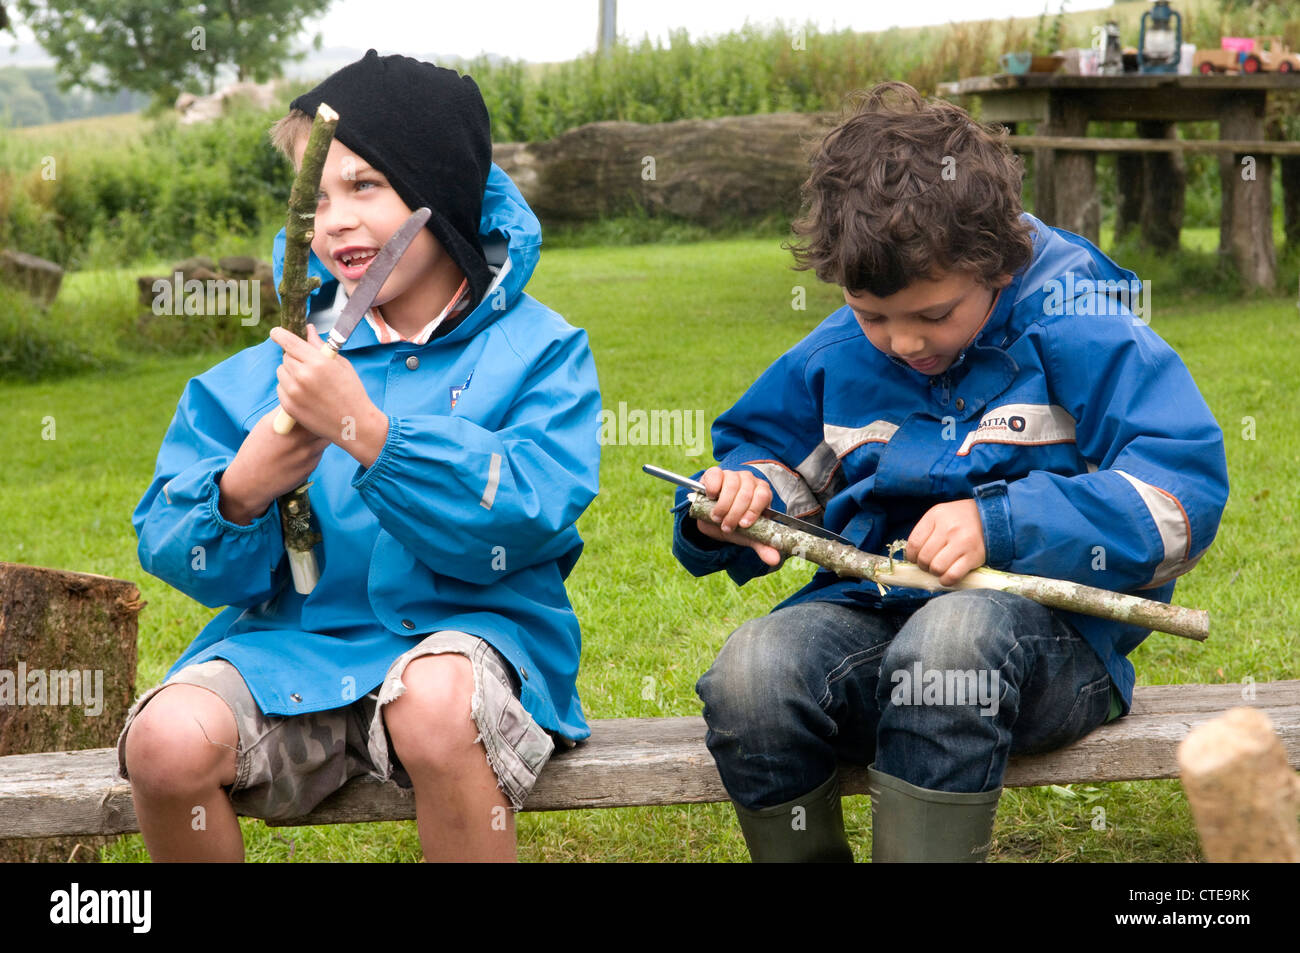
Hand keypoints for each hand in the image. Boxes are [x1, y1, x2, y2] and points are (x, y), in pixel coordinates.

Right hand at [219, 409, 330, 523]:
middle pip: (324, 422)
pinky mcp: (311, 465)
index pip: (312, 407)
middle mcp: (299, 437)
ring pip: (325, 437)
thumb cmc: (256, 449)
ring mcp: (307, 453)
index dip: (317, 404)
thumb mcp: (266, 423)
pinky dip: (315, 448)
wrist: (250, 481)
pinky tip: (301, 451)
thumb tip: (304, 398)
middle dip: (324, 418)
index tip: (316, 402)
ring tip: (308, 434)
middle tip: (320, 416)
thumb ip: (287, 411)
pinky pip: (320, 451)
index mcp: (286, 423)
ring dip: (321, 433)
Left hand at [269, 325, 386, 462]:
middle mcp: (303, 376)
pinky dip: (289, 388)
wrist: (354, 424)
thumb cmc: (352, 393)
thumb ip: (321, 347)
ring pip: (281, 372)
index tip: (276, 332)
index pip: (290, 342)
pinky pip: (281, 388)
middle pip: (286, 357)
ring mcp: (294, 393)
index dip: (280, 334)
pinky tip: (306, 395)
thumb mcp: (342, 365)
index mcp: (318, 362)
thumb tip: (309, 330)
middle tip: (309, 366)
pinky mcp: (289, 406)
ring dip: (290, 372)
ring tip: (309, 382)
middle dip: (295, 357)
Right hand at [692, 466, 781, 566]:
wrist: (714, 518)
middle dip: (734, 513)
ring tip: (717, 517)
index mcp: (762, 493)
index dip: (753, 510)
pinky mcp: (716, 473)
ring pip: (732, 485)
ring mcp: (733, 475)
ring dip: (723, 505)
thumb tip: (774, 560)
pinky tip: (710, 497)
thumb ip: (762, 546)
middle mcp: (750, 481)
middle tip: (726, 526)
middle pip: (746, 493)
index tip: (743, 525)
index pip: (763, 496)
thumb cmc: (735, 523)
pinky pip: (716, 475)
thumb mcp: (748, 536)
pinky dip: (713, 488)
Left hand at [905, 499, 986, 586]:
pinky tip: (947, 576)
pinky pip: (953, 575)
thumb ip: (925, 532)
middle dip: (924, 566)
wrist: (989, 518)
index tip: (916, 559)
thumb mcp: (939, 516)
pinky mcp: (974, 556)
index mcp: (936, 516)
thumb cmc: (959, 519)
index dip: (912, 556)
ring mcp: (962, 542)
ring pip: (937, 568)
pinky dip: (946, 580)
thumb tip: (911, 558)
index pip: (914, 543)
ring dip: (935, 573)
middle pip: (924, 558)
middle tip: (931, 563)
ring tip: (940, 568)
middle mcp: (949, 528)